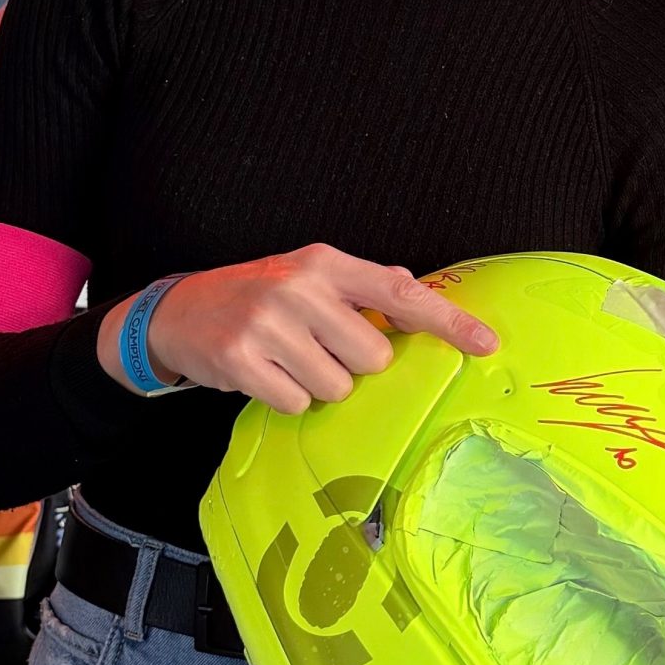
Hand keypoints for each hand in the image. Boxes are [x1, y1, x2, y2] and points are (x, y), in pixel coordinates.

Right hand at [100, 245, 495, 406]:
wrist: (179, 311)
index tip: (486, 343)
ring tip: (288, 360)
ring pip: (337, 386)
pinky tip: (266, 375)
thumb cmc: (257, 295)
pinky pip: (298, 402)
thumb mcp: (309, 275)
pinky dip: (288, 397)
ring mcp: (269, 322)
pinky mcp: (242, 359)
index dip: (447, 321)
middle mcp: (300, 286)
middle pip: (373, 355)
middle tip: (316, 348)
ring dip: (318, 384)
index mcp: (325, 262)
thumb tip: (416, 290)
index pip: (401, 291)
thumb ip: (363, 286)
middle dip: (352, 364)